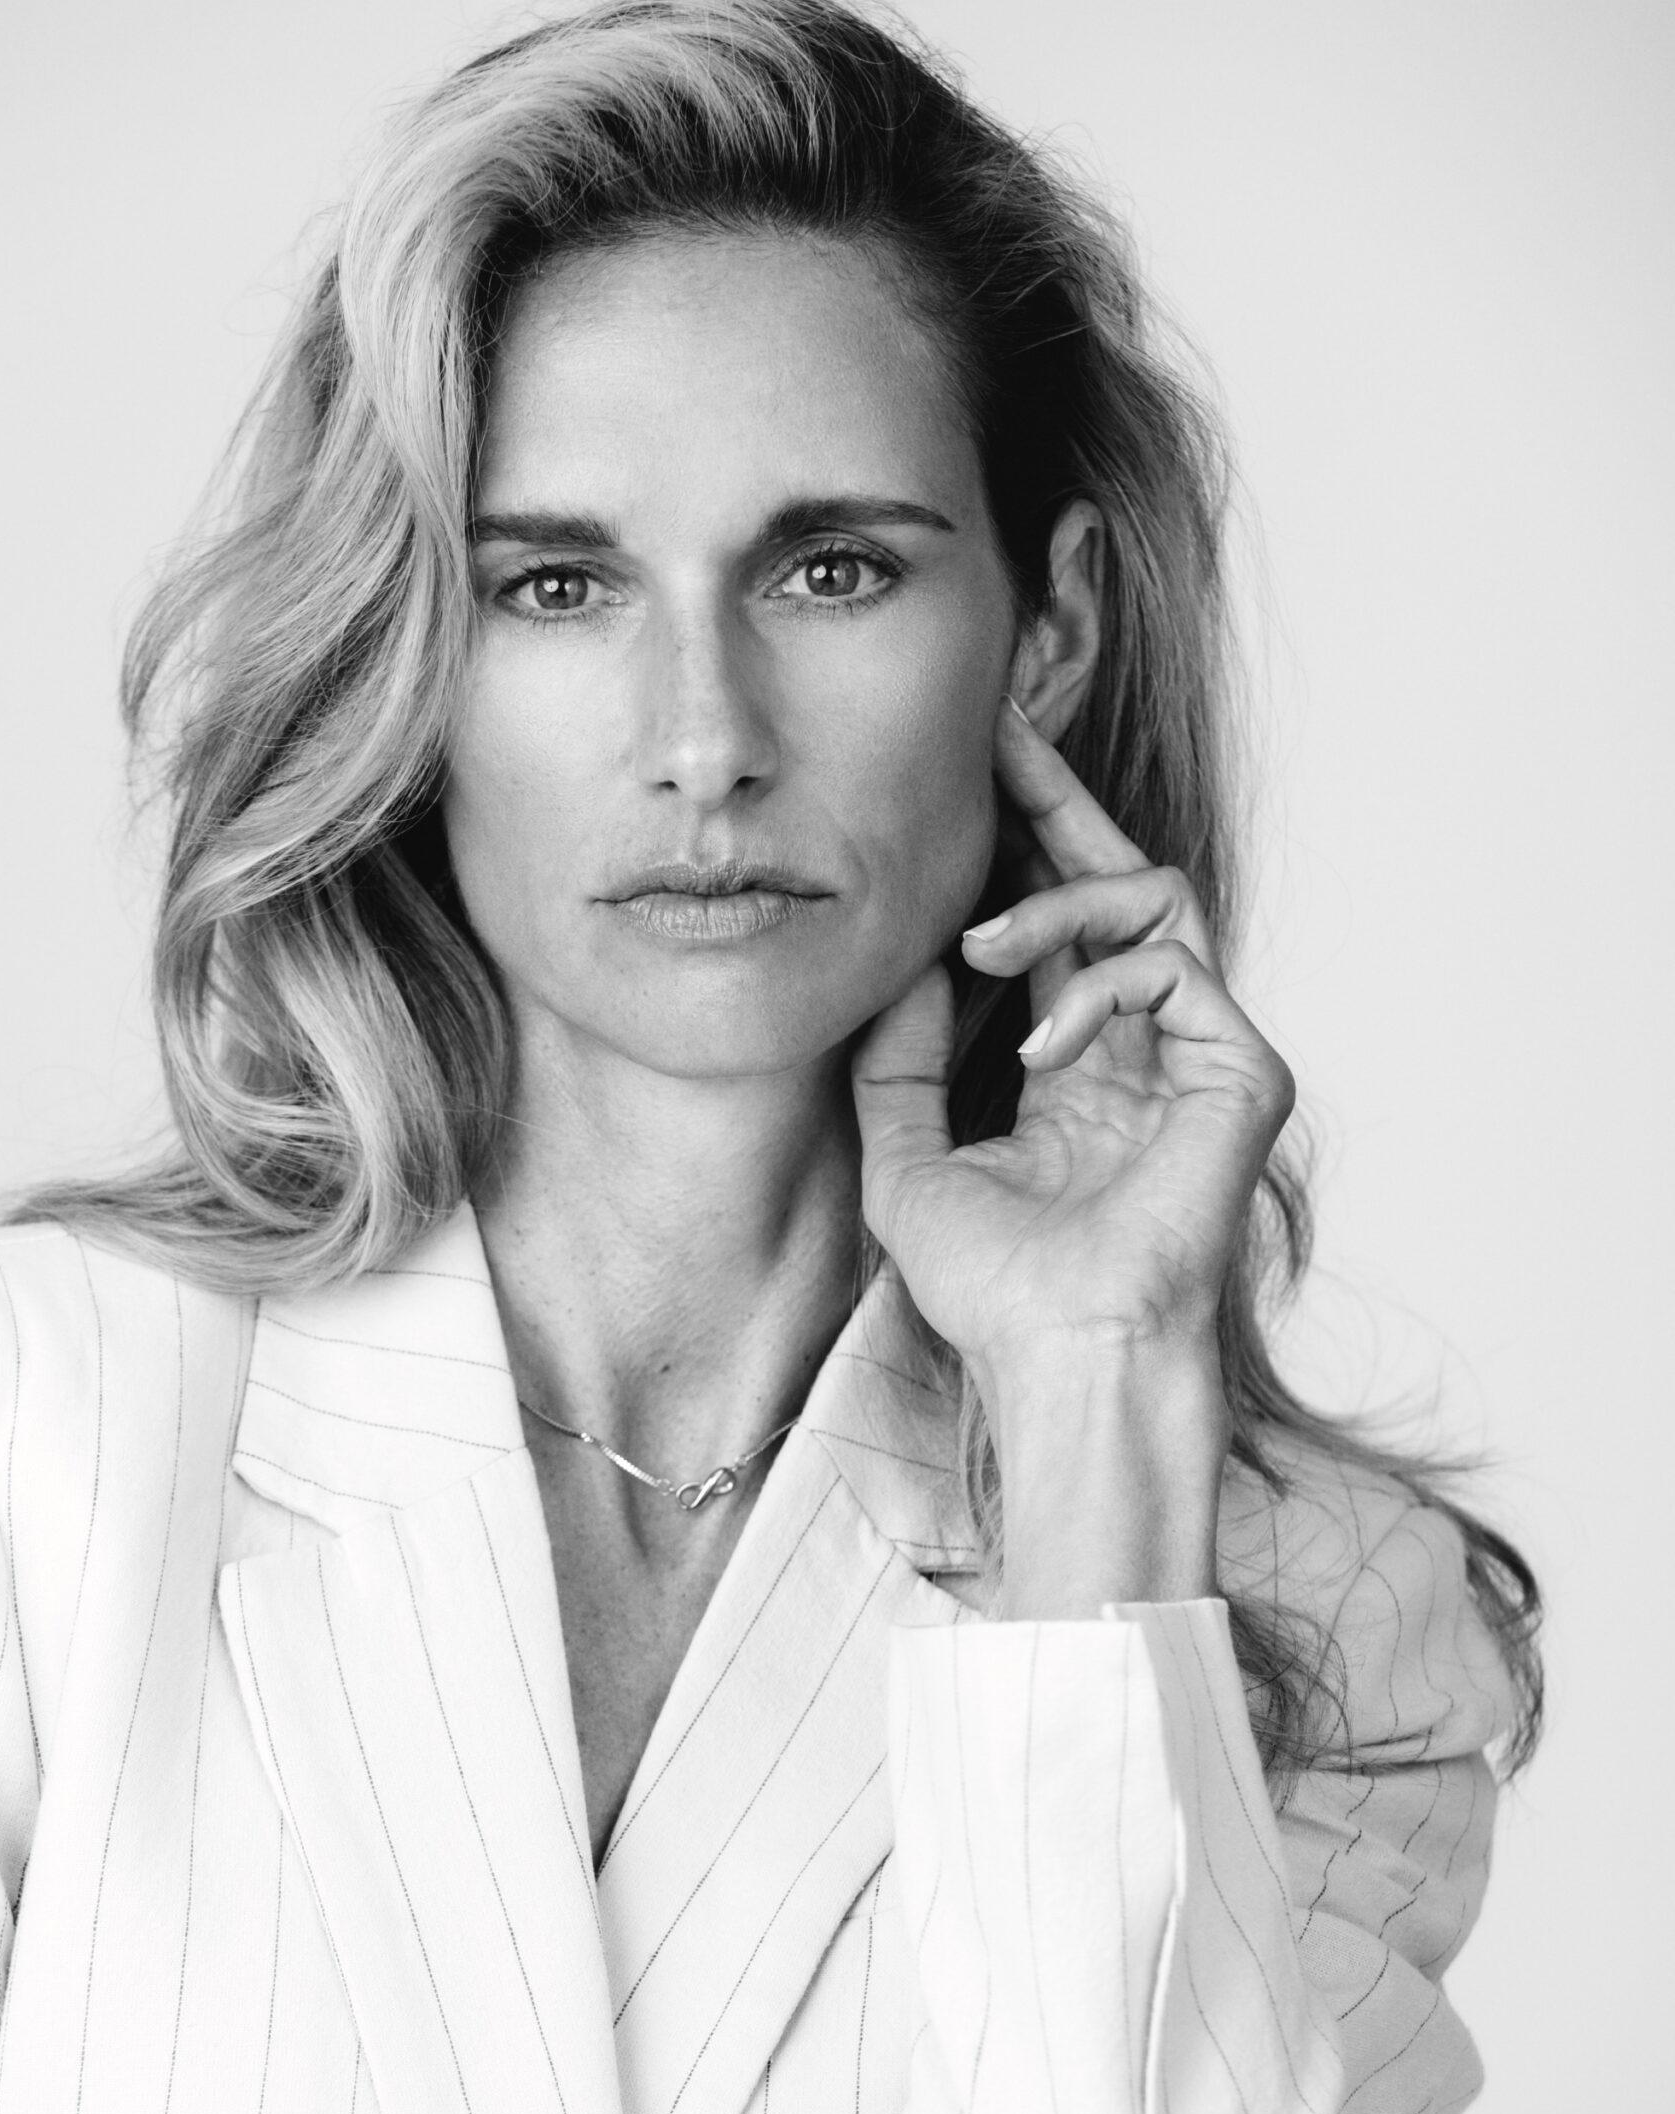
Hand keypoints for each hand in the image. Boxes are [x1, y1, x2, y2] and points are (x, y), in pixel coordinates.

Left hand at [852, 697, 1294, 1384]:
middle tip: (996, 726)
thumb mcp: (905, 1160)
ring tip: (978, 945)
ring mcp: (1202, 1057)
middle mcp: (1147, 1051)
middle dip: (1056, 798)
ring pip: (1153, 901)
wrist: (1061, 1357)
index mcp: (1080, 1069)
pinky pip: (1174, 966)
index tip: (965, 777)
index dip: (1019, 849)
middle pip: (1118, 883)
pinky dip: (1096, 988)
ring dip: (1053, 902)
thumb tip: (900, 963)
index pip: (1056, 931)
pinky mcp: (1245, 1071)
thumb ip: (898, 1060)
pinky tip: (1043, 1049)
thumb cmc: (992, 1289)